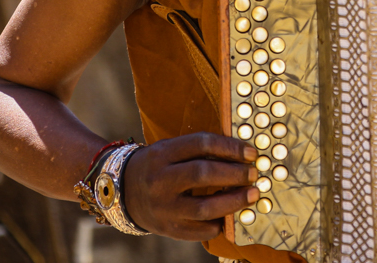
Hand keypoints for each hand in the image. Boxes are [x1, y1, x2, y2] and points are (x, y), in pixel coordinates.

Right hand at [122, 132, 259, 239]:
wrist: (122, 191)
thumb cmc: (157, 166)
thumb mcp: (169, 149)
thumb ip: (198, 150)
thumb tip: (240, 154)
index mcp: (161, 154)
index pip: (201, 144)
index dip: (230, 147)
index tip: (251, 153)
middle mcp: (159, 180)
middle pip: (203, 174)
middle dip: (235, 174)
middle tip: (254, 174)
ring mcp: (162, 208)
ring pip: (204, 207)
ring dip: (233, 201)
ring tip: (251, 195)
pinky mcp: (167, 229)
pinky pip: (198, 231)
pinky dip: (218, 224)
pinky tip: (230, 216)